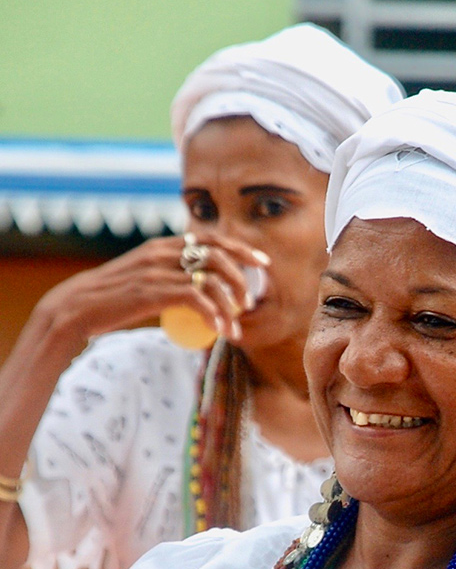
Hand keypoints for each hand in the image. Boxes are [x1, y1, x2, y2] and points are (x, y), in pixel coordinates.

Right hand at [36, 233, 269, 352]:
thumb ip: (168, 275)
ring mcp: (158, 270)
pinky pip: (196, 299)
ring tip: (236, 323)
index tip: (262, 263)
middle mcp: (163, 252)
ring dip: (230, 302)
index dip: (240, 248)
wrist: (79, 307)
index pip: (210, 238)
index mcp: (162, 245)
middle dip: (241, 277)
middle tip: (249, 302)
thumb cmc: (112, 299)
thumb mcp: (142, 277)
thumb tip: (197, 287)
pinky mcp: (154, 291)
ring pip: (210, 277)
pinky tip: (220, 330)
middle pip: (217, 254)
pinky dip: (214, 315)